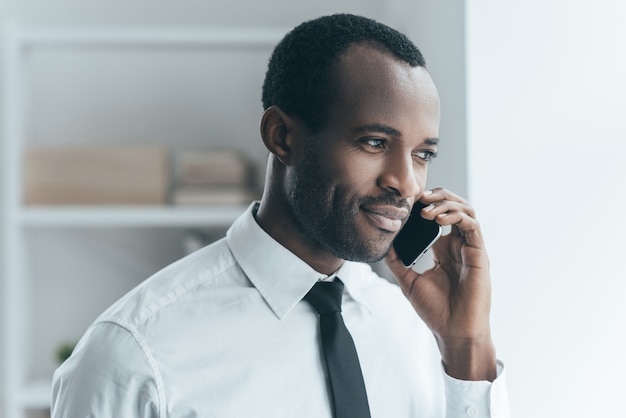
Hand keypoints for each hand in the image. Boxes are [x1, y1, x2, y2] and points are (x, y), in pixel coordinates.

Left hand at [385, 188, 496, 380]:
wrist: (453, 332)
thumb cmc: (435, 311)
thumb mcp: (408, 281)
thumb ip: (397, 261)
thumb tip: (384, 243)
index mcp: (444, 250)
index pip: (439, 216)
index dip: (426, 205)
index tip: (408, 202)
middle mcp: (458, 246)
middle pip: (455, 207)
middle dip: (438, 196)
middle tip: (419, 197)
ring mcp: (470, 249)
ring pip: (466, 211)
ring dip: (446, 203)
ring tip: (427, 209)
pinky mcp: (480, 254)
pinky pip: (472, 225)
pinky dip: (456, 216)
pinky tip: (438, 220)